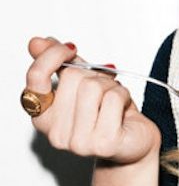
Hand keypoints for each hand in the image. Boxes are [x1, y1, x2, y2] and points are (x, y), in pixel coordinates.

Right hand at [25, 36, 159, 163]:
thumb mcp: (85, 84)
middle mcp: (56, 134)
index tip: (69, 49)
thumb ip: (62, 64)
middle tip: (105, 91)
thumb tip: (37, 41)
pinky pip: (113, 98)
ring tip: (115, 102)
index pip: (36, 78)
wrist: (135, 143)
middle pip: (73, 77)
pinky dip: (124, 95)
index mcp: (43, 117)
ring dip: (112, 86)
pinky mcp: (103, 144)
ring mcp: (78, 142)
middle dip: (95, 76)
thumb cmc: (110, 114)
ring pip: (93, 86)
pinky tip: (124, 110)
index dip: (52, 56)